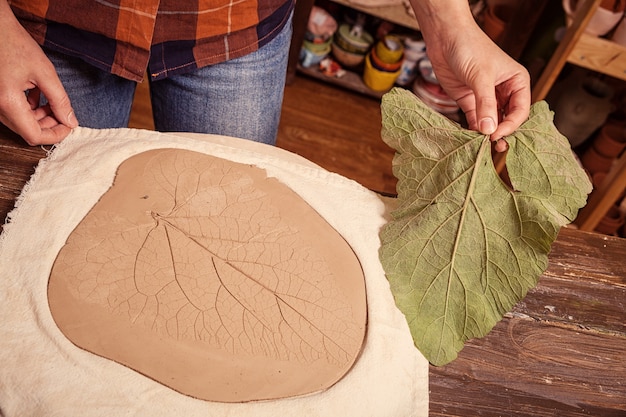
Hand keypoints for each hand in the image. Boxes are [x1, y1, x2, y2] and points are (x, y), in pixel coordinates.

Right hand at [0, 1, 77, 144]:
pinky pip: (13, 112)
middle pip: (27, 131)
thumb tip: (71, 121)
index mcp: (8, 102)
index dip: (56, 135)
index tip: (70, 126)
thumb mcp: (44, 72)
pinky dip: (29, 109)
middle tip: (64, 113)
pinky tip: (39, 95)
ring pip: (21, 122)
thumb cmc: (14, 43)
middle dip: (49, 125)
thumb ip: (60, 100)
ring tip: (54, 103)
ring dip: (40, 117)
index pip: (34, 135)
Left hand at [410, 0, 530, 151]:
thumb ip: (485, 104)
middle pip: (507, 119)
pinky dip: (473, 130)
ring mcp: (486, 97)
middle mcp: (505, 91)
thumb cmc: (470, 48)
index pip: (520, 110)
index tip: (496, 135)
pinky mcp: (469, 101)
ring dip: (487, 134)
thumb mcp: (480, 76)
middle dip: (501, 132)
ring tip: (481, 147)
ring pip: (492, 122)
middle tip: (493, 147)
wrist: (445, 38)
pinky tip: (470, 138)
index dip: (510, 125)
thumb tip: (489, 131)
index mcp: (517, 81)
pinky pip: (475, 120)